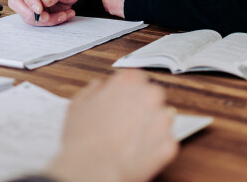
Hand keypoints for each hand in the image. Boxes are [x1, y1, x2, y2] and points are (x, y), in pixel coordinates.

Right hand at [8, 0, 82, 25]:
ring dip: (46, 20)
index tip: (40, 9)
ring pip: (27, 16)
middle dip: (29, 13)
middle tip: (46, 17)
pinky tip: (64, 15)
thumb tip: (45, 0)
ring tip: (64, 14)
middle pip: (15, 2)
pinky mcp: (34, 13)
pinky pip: (38, 22)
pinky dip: (51, 22)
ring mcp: (29, 3)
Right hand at [45, 70, 177, 181]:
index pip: (137, 77)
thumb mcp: (78, 105)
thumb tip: (99, 86)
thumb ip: (93, 90)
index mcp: (128, 81)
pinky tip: (136, 153)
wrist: (92, 170)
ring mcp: (162, 120)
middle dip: (143, 106)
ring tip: (130, 140)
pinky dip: (155, 148)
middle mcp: (149, 96)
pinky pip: (165, 142)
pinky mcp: (169, 144)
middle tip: (126, 122)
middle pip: (153, 95)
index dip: (129, 91)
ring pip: (163, 118)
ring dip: (151, 126)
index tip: (123, 101)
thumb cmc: (83, 139)